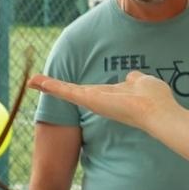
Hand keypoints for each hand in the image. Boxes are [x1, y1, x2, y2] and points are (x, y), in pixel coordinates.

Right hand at [28, 70, 176, 131]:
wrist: (157, 113)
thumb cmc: (154, 100)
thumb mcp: (142, 83)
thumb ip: (134, 80)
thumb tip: (131, 76)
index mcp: (109, 95)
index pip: (89, 91)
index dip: (77, 87)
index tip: (63, 85)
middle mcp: (99, 99)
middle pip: (73, 92)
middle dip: (53, 87)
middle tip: (35, 82)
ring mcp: (92, 100)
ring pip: (66, 92)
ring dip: (48, 85)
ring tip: (32, 81)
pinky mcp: (88, 98)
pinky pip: (65, 91)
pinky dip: (50, 85)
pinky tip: (34, 81)